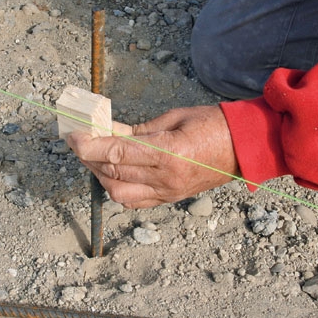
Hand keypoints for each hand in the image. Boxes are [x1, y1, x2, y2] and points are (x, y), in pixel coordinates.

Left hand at [65, 106, 238, 208]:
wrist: (245, 147)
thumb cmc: (213, 124)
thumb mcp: (174, 117)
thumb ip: (138, 129)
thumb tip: (108, 131)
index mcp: (169, 153)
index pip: (116, 154)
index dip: (88, 145)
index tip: (73, 136)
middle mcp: (166, 178)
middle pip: (112, 173)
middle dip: (89, 157)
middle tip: (78, 140)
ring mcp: (168, 192)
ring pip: (118, 192)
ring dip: (100, 174)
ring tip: (95, 155)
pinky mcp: (170, 199)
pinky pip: (134, 201)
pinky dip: (116, 187)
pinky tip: (113, 171)